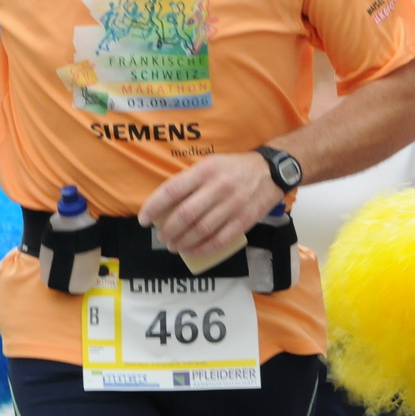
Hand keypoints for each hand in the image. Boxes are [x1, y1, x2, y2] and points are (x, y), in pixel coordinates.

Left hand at [138, 151, 279, 259]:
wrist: (270, 171)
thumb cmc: (233, 168)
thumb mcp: (209, 164)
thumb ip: (189, 181)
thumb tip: (164, 204)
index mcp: (205, 171)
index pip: (172, 191)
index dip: (154, 207)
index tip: (143, 219)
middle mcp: (218, 187)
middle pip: (185, 215)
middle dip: (168, 230)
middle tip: (161, 237)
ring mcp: (232, 205)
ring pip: (201, 230)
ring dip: (183, 242)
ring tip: (173, 246)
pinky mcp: (244, 220)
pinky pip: (220, 240)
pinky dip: (203, 249)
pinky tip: (192, 251)